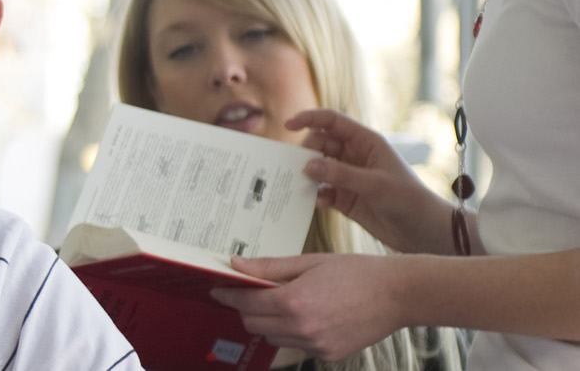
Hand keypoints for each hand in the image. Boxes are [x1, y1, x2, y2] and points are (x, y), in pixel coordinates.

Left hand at [212, 253, 403, 361]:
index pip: (246, 303)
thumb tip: (237, 264)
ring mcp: (315, 345)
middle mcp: (301, 328)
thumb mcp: (309, 262)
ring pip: (273, 338)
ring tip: (283, 302)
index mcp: (294, 302)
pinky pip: (297, 346)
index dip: (229, 295)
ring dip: (269, 322)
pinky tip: (308, 315)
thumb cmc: (356, 272)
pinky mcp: (329, 355)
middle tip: (250, 292)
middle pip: (254, 324)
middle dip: (246, 309)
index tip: (218, 289)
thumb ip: (270, 266)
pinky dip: (293, 332)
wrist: (398, 294)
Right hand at [286, 108, 451, 254]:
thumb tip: (307, 166)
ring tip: (302, 185)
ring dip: (308, 175)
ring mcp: (349, 178)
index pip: (333, 122)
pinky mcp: (345, 198)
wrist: (425, 233)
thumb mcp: (375, 185)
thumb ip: (340, 174)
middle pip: (320, 144)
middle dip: (306, 153)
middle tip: (299, 168)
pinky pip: (322, 191)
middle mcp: (355, 156)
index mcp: (366, 142)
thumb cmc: (409, 201)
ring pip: (318, 168)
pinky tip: (318, 203)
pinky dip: (316, 195)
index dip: (310, 119)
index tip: (288, 126)